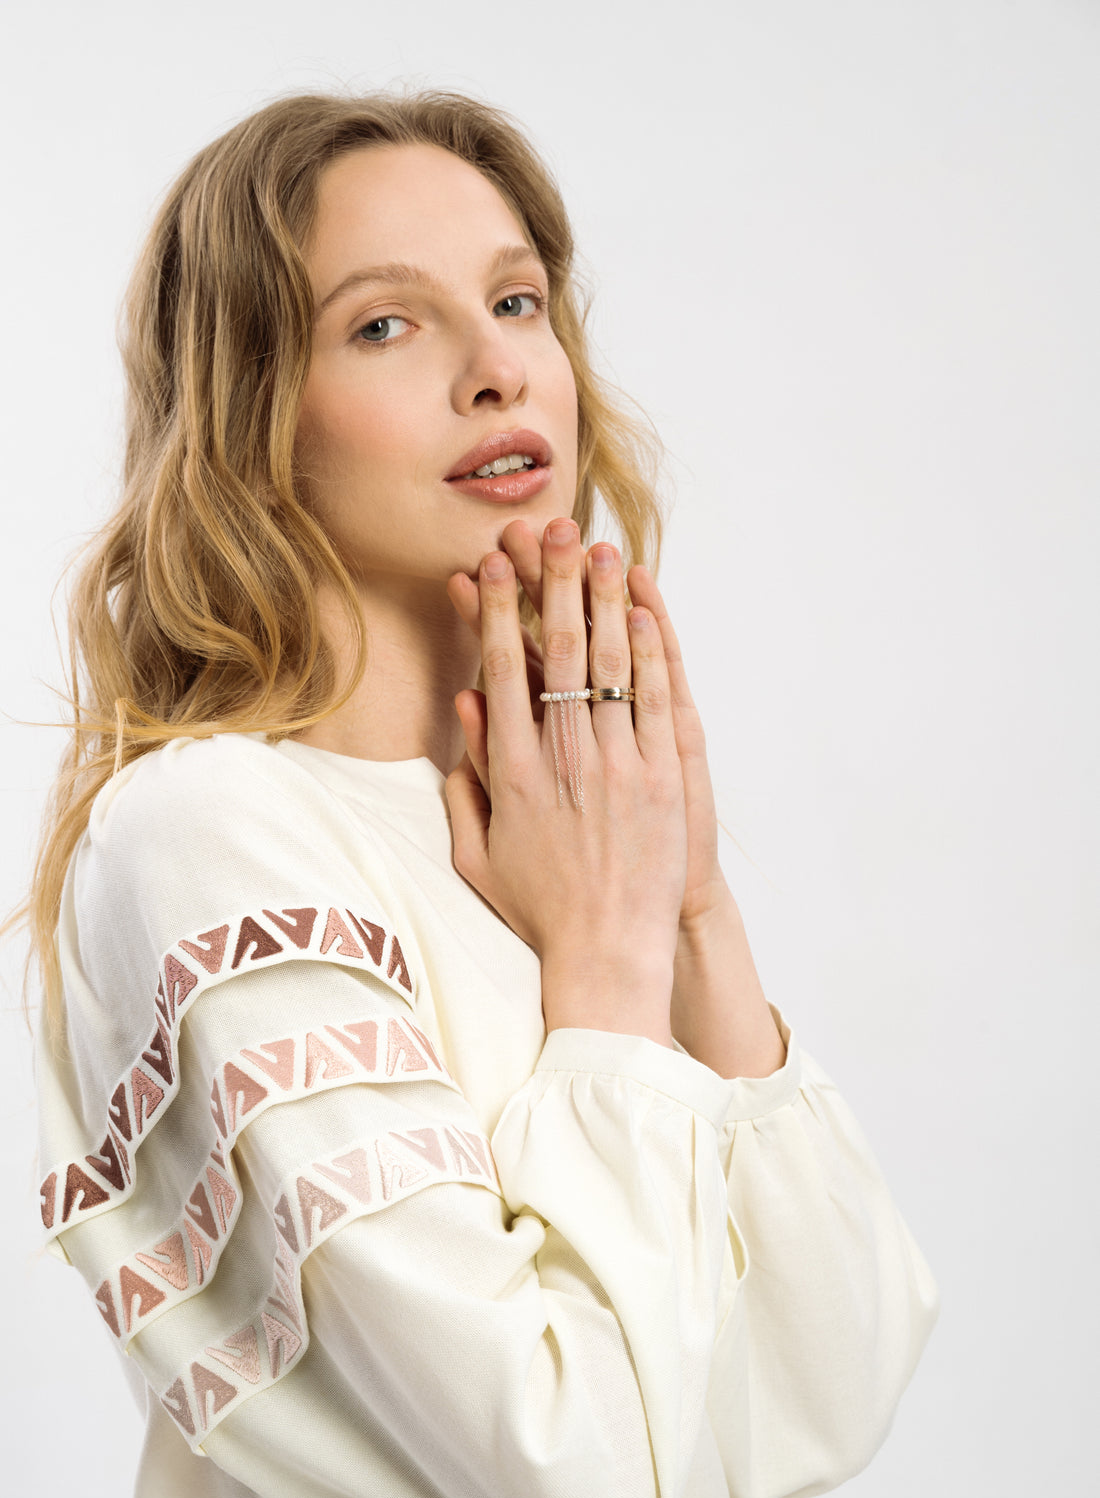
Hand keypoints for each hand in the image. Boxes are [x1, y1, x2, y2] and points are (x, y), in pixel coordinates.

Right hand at [444, 521, 687, 1044]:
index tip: (491, 566)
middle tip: (552, 531)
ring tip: (603, 550)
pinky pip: (658, 702)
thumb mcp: (478, 853)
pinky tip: (646, 612)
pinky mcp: (663, 779)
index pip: (503, 671)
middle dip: (555, 584)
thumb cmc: (540, 908)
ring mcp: (619, 765)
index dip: (498, 611)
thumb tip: (466, 708)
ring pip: (613, 666)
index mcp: (514, 773)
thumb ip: (467, 782)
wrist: (608, 953)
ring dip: (607, 602)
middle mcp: (565, 759)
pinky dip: (653, 653)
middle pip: (561, 652)